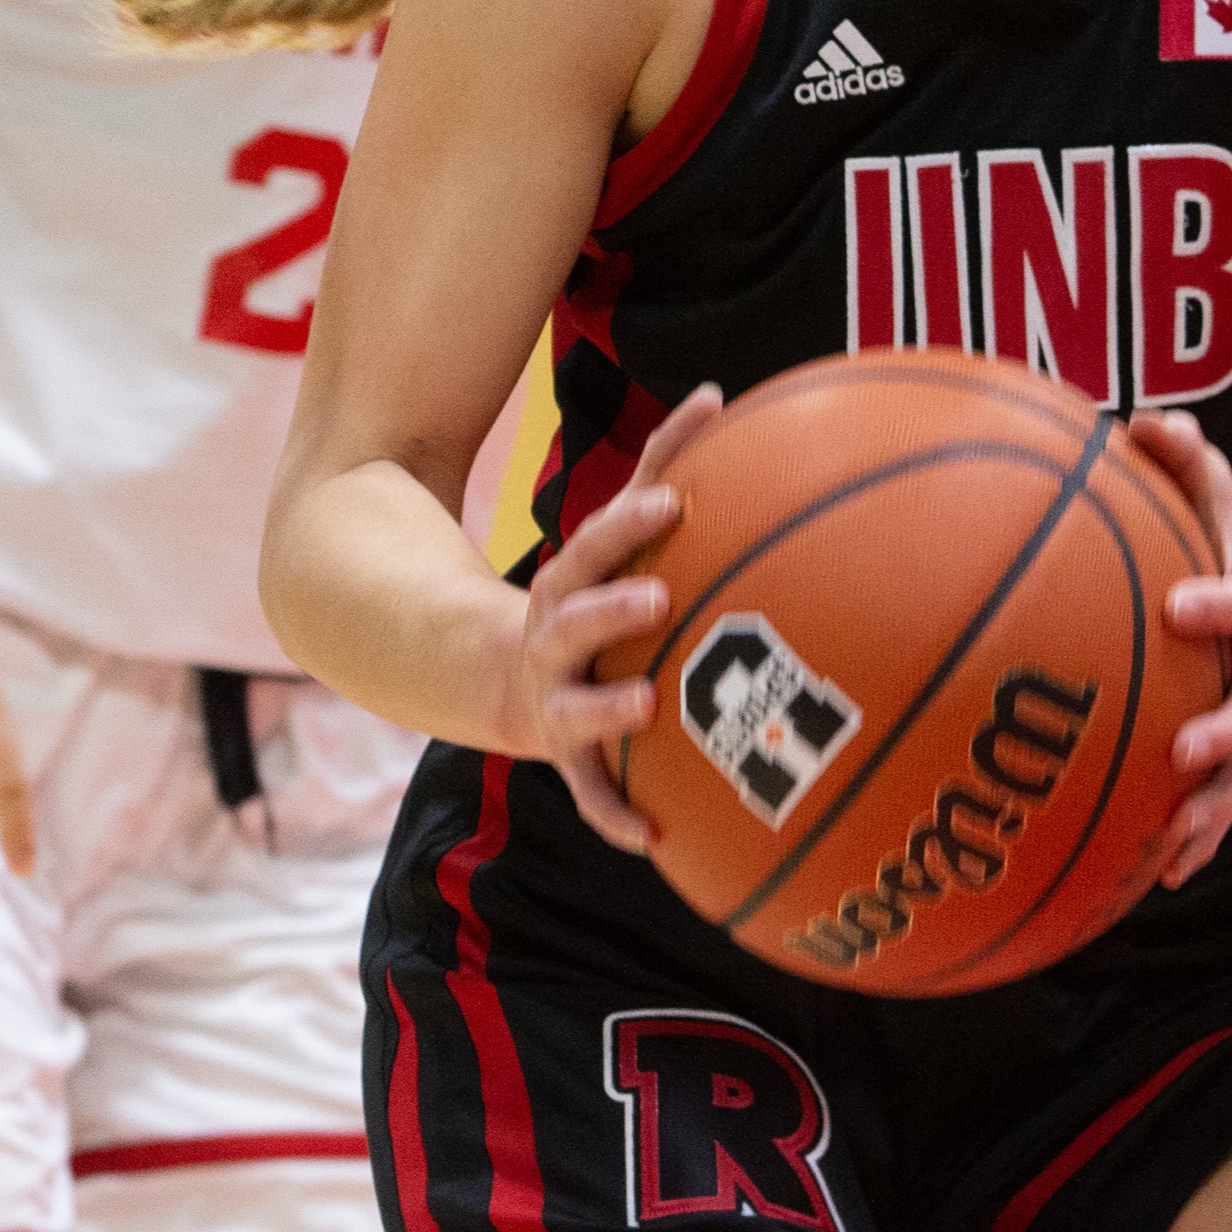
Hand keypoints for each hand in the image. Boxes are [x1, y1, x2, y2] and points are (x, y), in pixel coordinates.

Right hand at [497, 384, 723, 851]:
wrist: (514, 680)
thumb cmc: (597, 593)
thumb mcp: (616, 535)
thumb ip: (663, 464)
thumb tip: (717, 392)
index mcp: (572, 581)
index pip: (596, 544)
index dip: (629, 523)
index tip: (673, 501)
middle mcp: (555, 640)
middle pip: (574, 619)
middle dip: (610, 609)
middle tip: (657, 600)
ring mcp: (556, 701)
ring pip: (576, 710)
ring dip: (607, 710)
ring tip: (649, 708)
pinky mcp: (568, 758)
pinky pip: (590, 794)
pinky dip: (616, 816)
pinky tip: (657, 840)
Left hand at [1121, 411, 1231, 888]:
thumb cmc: (1216, 523)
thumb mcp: (1207, 481)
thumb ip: (1179, 451)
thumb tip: (1144, 420)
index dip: (1223, 603)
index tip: (1178, 606)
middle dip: (1227, 729)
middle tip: (1182, 751)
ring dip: (1215, 805)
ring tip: (1173, 842)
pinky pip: (1227, 796)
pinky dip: (1202, 836)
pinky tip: (1163, 876)